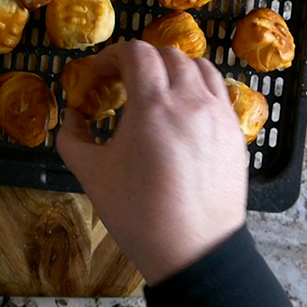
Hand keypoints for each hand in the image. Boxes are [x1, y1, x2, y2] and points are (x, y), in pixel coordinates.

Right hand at [57, 41, 246, 285]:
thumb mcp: (90, 174)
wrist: (194, 252)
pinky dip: (196, 88)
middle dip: (139, 61)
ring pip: (198, 67)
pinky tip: (182, 112)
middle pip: (167, 54)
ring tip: (155, 92)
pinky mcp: (234, 132)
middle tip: (121, 84)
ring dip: (171, 69)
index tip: (98, 75)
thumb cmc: (138, 214)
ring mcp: (219, 114)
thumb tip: (73, 115)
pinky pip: (217, 91)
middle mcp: (191, 100)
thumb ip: (71, 136)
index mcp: (153, 106)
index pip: (136, 53)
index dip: (111, 56)